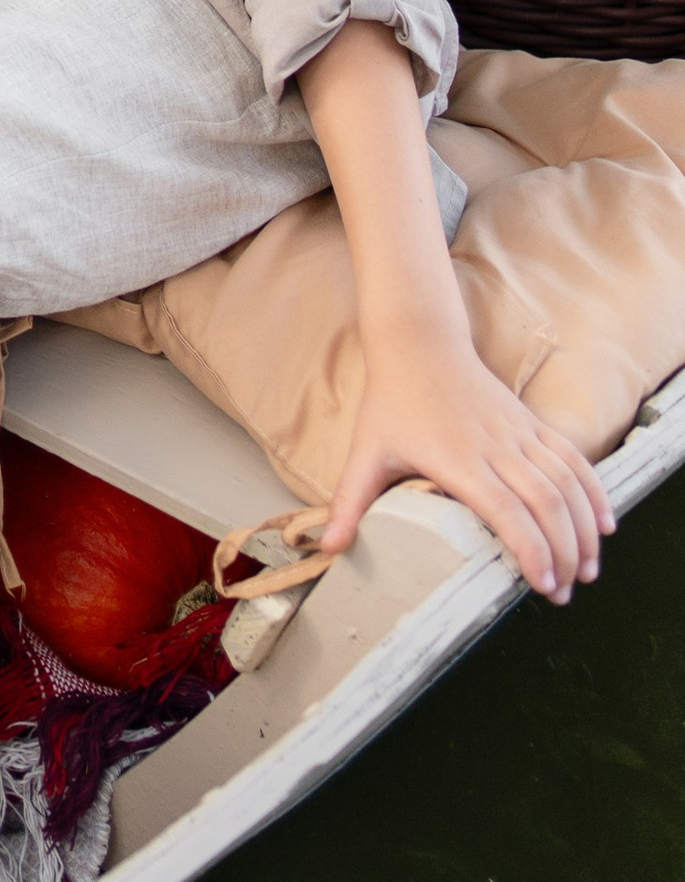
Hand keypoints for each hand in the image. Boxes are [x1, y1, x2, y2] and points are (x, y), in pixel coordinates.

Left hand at [325, 323, 612, 603]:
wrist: (417, 340)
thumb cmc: (391, 399)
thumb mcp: (366, 450)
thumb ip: (350, 501)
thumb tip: (329, 547)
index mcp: (459, 460)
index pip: (507, 512)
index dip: (532, 551)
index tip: (543, 585)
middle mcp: (496, 446)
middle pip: (547, 504)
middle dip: (563, 553)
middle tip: (563, 593)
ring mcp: (518, 432)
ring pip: (567, 483)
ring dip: (583, 528)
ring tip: (587, 569)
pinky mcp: (530, 422)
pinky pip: (573, 458)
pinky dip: (593, 490)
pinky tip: (604, 522)